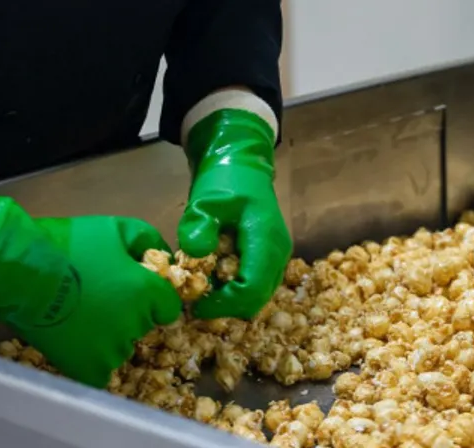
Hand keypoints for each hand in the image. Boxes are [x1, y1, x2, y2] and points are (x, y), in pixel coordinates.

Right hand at [0, 194, 179, 385]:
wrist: (22, 272)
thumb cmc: (70, 244)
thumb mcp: (118, 227)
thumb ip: (150, 241)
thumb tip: (165, 258)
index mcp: (146, 292)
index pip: (169, 307)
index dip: (154, 297)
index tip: (134, 290)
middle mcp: (134, 325)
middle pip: (144, 325)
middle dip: (129, 313)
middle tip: (100, 296)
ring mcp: (110, 351)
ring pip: (122, 348)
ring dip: (110, 337)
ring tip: (83, 315)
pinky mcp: (86, 370)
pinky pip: (102, 372)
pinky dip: (93, 360)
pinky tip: (77, 338)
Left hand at [178, 107, 290, 319]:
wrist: (240, 167)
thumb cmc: (223, 181)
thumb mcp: (204, 200)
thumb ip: (199, 225)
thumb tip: (197, 252)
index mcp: (266, 239)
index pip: (252, 289)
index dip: (224, 305)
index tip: (195, 305)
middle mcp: (278, 254)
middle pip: (257, 299)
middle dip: (226, 306)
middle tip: (195, 300)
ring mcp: (278, 257)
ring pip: (257, 296)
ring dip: (230, 299)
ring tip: (202, 288)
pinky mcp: (270, 260)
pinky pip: (255, 286)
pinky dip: (234, 290)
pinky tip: (213, 277)